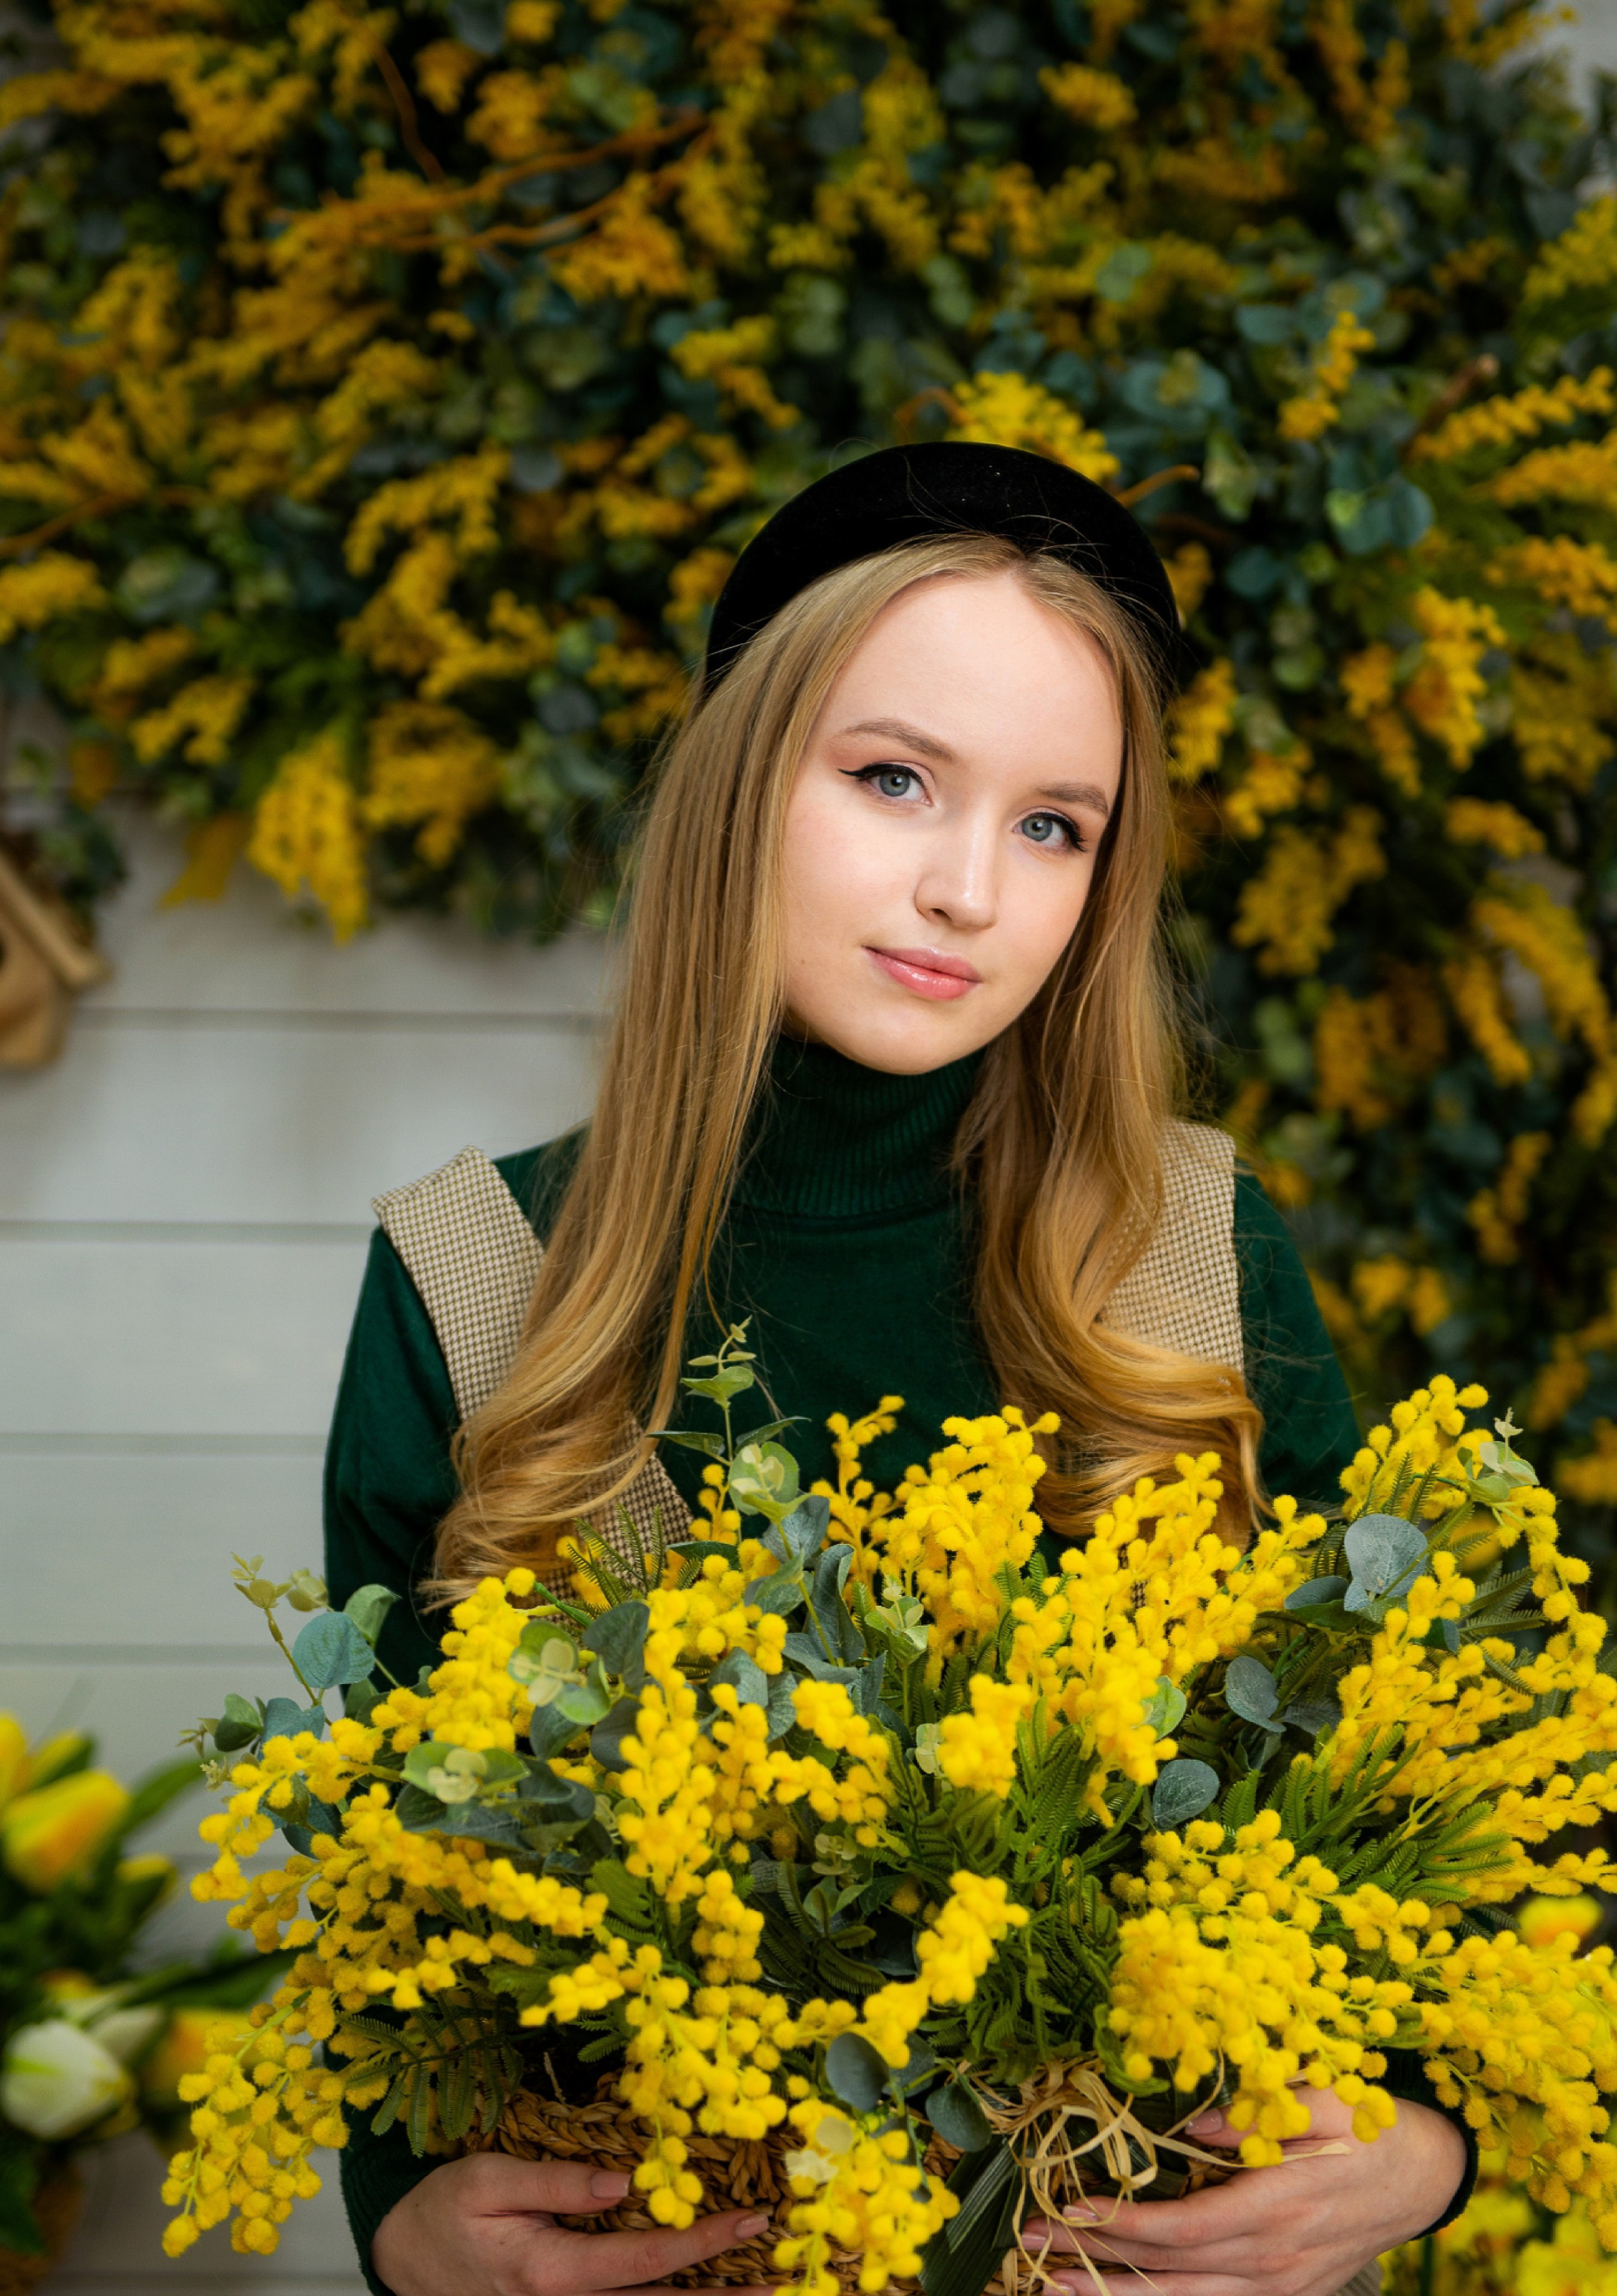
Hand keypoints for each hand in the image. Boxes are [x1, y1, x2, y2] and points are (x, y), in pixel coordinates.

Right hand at [370, 2155, 781, 2295]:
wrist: (404, 2260)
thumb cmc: (443, 2212)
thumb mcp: (486, 2180)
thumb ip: (555, 2182)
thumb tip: (623, 2180)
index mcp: (552, 2272)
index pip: (647, 2259)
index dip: (704, 2242)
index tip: (754, 2221)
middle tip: (786, 2281)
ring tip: (761, 2292)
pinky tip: (701, 2289)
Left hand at [1021, 2088, 1467, 2295]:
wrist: (1423, 2178)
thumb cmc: (1368, 2127)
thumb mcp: (1322, 2101)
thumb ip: (1256, 2114)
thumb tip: (1192, 2127)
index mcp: (1274, 2208)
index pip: (1183, 2228)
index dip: (1124, 2224)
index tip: (1071, 2208)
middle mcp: (1270, 2261)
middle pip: (1168, 2270)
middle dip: (1093, 2259)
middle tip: (1027, 2244)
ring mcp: (1276, 2287)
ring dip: (1113, 2295)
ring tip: (1052, 2285)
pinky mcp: (1281, 2295)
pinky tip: (1119, 2295)